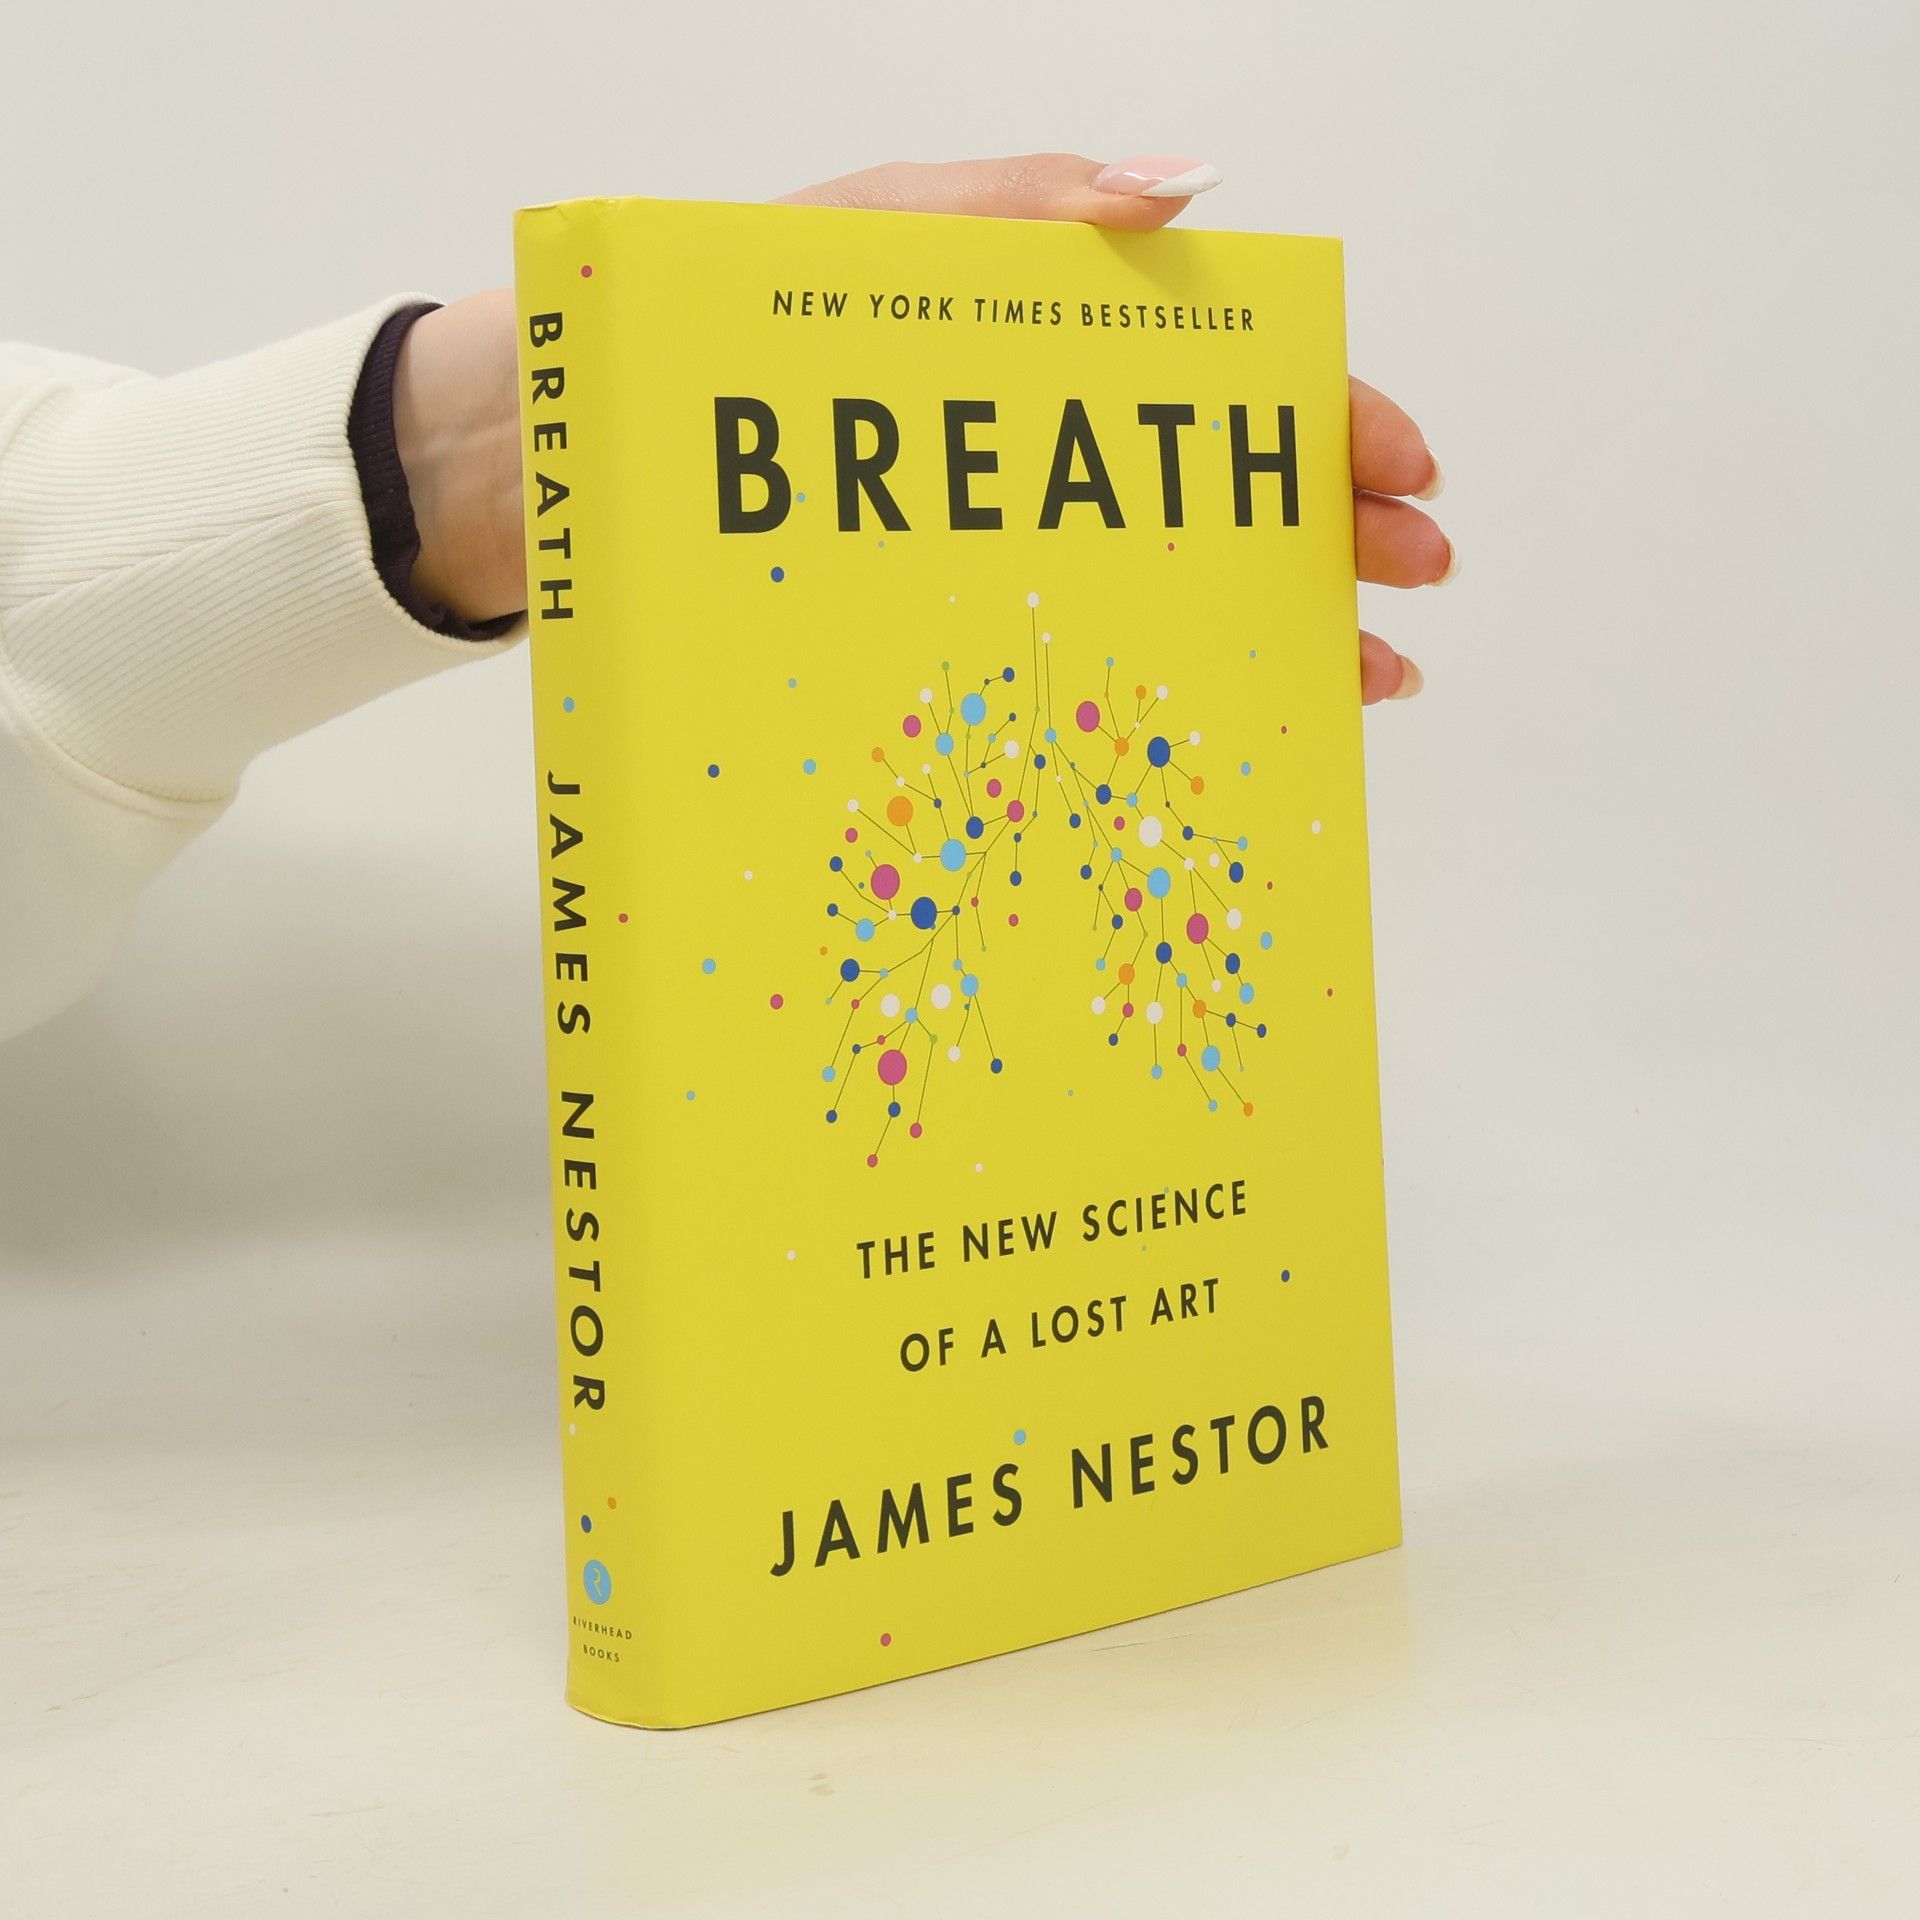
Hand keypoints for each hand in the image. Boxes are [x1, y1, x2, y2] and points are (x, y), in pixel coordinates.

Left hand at [402, 154, 1451, 705]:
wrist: (568, 457)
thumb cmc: (710, 328)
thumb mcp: (876, 230)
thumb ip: (1025, 205)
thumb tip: (1183, 188)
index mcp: (1038, 340)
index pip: (1218, 373)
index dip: (1319, 419)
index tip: (1395, 475)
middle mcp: (1029, 450)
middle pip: (1212, 490)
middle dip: (1324, 534)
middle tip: (1405, 585)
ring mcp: (989, 544)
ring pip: (1159, 585)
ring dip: (1269, 626)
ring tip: (1353, 677)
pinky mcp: (935, 629)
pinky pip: (1064, 659)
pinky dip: (1152, 689)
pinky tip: (1217, 720)